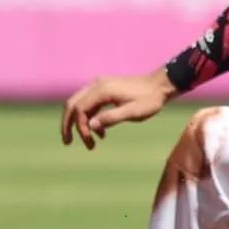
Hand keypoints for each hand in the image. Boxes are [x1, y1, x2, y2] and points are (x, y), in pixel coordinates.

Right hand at [61, 69, 177, 149]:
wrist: (160, 86)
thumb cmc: (149, 100)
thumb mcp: (133, 112)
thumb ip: (111, 118)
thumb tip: (90, 126)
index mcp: (102, 90)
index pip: (80, 109)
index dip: (80, 126)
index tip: (89, 141)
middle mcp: (96, 85)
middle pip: (72, 104)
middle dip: (68, 124)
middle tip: (68, 142)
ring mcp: (99, 86)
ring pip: (79, 104)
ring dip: (80, 123)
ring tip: (90, 143)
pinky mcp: (104, 90)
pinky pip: (90, 104)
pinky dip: (91, 118)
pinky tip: (101, 133)